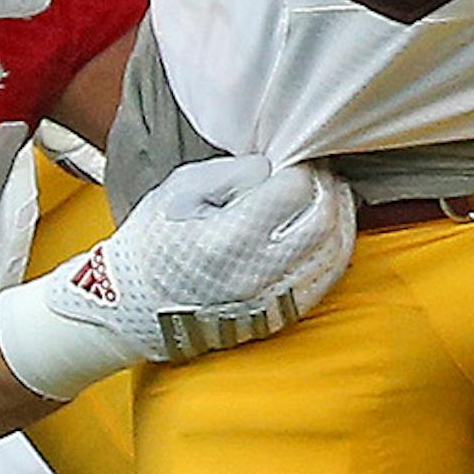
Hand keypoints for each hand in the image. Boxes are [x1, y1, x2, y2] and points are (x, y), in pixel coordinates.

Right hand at [0, 155, 355, 399]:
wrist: (132, 307)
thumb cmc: (154, 240)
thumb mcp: (182, 188)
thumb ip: (235, 171)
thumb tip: (278, 166)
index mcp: (230, 235)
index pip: (295, 189)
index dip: (303, 166)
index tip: (298, 156)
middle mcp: (257, 271)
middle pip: (324, 219)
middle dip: (329, 187)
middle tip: (321, 172)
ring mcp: (270, 299)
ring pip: (333, 252)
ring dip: (341, 217)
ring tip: (331, 195)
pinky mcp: (276, 317)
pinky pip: (324, 281)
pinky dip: (335, 250)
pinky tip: (330, 231)